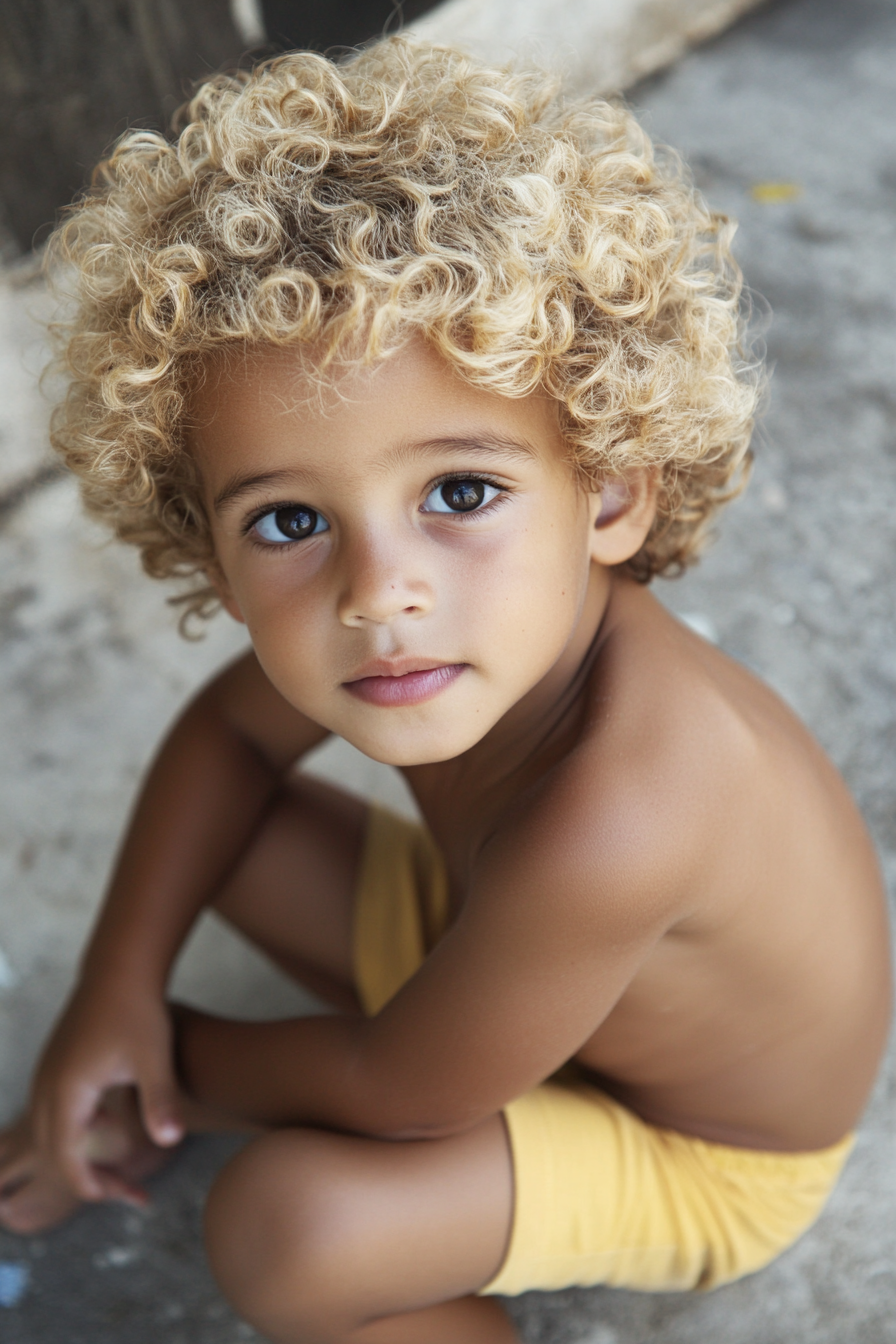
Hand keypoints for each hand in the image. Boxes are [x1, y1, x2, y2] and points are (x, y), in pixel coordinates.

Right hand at [28, 979, 183, 1202]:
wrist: (120, 966)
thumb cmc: (138, 1010)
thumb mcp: (154, 1058)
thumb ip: (160, 1101)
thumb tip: (171, 1141)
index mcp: (67, 1091)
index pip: (66, 1159)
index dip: (92, 1185)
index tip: (124, 1197)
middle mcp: (47, 1086)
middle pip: (53, 1152)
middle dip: (87, 1177)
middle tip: (127, 1191)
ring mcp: (46, 1073)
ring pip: (48, 1131)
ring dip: (77, 1153)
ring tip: (118, 1164)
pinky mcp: (54, 1063)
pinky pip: (51, 1110)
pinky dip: (73, 1128)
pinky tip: (106, 1120)